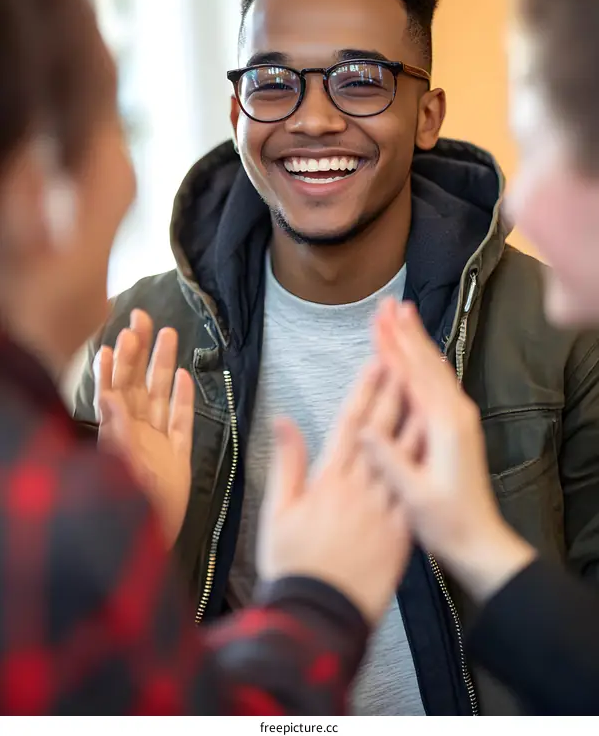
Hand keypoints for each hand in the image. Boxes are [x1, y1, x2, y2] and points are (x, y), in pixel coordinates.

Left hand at [96, 309, 194, 547]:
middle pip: (139, 384)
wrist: (151, 546)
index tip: (118, 337)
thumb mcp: (122, 471)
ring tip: (169, 335)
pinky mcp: (177, 457)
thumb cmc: (132, 511)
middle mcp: (135, 434)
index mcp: (117, 434)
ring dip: (164, 366)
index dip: (116, 364)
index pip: (114, 390)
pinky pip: (181, 422)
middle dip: (141, 351)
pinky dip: (182, 399)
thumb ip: (117, 432)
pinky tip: (183, 378)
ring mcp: (157, 444)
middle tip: (143, 318)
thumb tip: (108, 393)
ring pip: (161, 396)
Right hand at [257, 362, 410, 625]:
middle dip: (395, 384)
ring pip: (406, 449)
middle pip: (384, 425)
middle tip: (408, 355)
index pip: (353, 422)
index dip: (366, 388)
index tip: (377, 359)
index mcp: (331, 479)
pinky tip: (435, 430)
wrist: (323, 615)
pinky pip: (418, 483)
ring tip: (425, 376)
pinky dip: (425, 453)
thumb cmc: (296, 566)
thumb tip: (283, 422)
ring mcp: (385, 506)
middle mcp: (362, 486)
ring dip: (415, 407)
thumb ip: (287, 464)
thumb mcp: (280, 514)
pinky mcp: (401, 526)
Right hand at [363, 299, 535, 601]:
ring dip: (416, 340)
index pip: (411, 376)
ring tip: (402, 315)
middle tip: (388, 303)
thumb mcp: (414, 497)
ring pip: (435, 369)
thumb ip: (390, 461)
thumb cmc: (446, 523)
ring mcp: (460, 419)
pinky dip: (425, 361)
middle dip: (405, 331)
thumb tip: (365, 428)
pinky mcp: (459, 427)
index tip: (377, 321)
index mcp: (444, 427)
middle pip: (425, 362)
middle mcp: (456, 415)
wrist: (480, 541)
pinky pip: (439, 383)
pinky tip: (420, 355)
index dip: (392, 347)